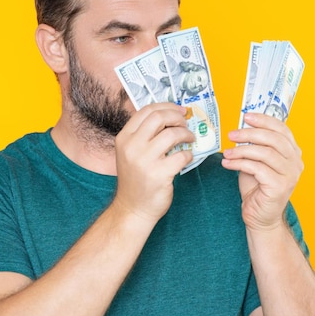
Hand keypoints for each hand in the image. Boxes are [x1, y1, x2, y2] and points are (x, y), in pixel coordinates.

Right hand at [113, 103, 194, 223]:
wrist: (133, 209)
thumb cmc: (136, 179)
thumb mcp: (131, 152)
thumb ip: (144, 135)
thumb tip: (171, 116)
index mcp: (124, 138)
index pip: (146, 110)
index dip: (167, 106)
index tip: (180, 110)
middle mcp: (132, 146)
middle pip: (159, 117)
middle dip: (177, 117)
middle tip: (186, 123)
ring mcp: (145, 160)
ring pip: (172, 134)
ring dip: (186, 134)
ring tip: (190, 139)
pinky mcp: (159, 174)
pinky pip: (181, 156)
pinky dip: (188, 154)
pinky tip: (187, 157)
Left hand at [222, 113, 303, 231]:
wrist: (260, 217)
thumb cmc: (257, 188)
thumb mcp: (256, 161)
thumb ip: (254, 145)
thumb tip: (241, 127)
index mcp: (293, 153)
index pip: (282, 129)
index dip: (264, 120)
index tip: (246, 116)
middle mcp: (295, 162)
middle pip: (273, 139)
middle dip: (249, 133)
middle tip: (232, 134)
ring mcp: (290, 175)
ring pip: (264, 153)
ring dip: (241, 150)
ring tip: (227, 152)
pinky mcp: (279, 186)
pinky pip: (257, 168)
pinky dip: (239, 163)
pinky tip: (228, 164)